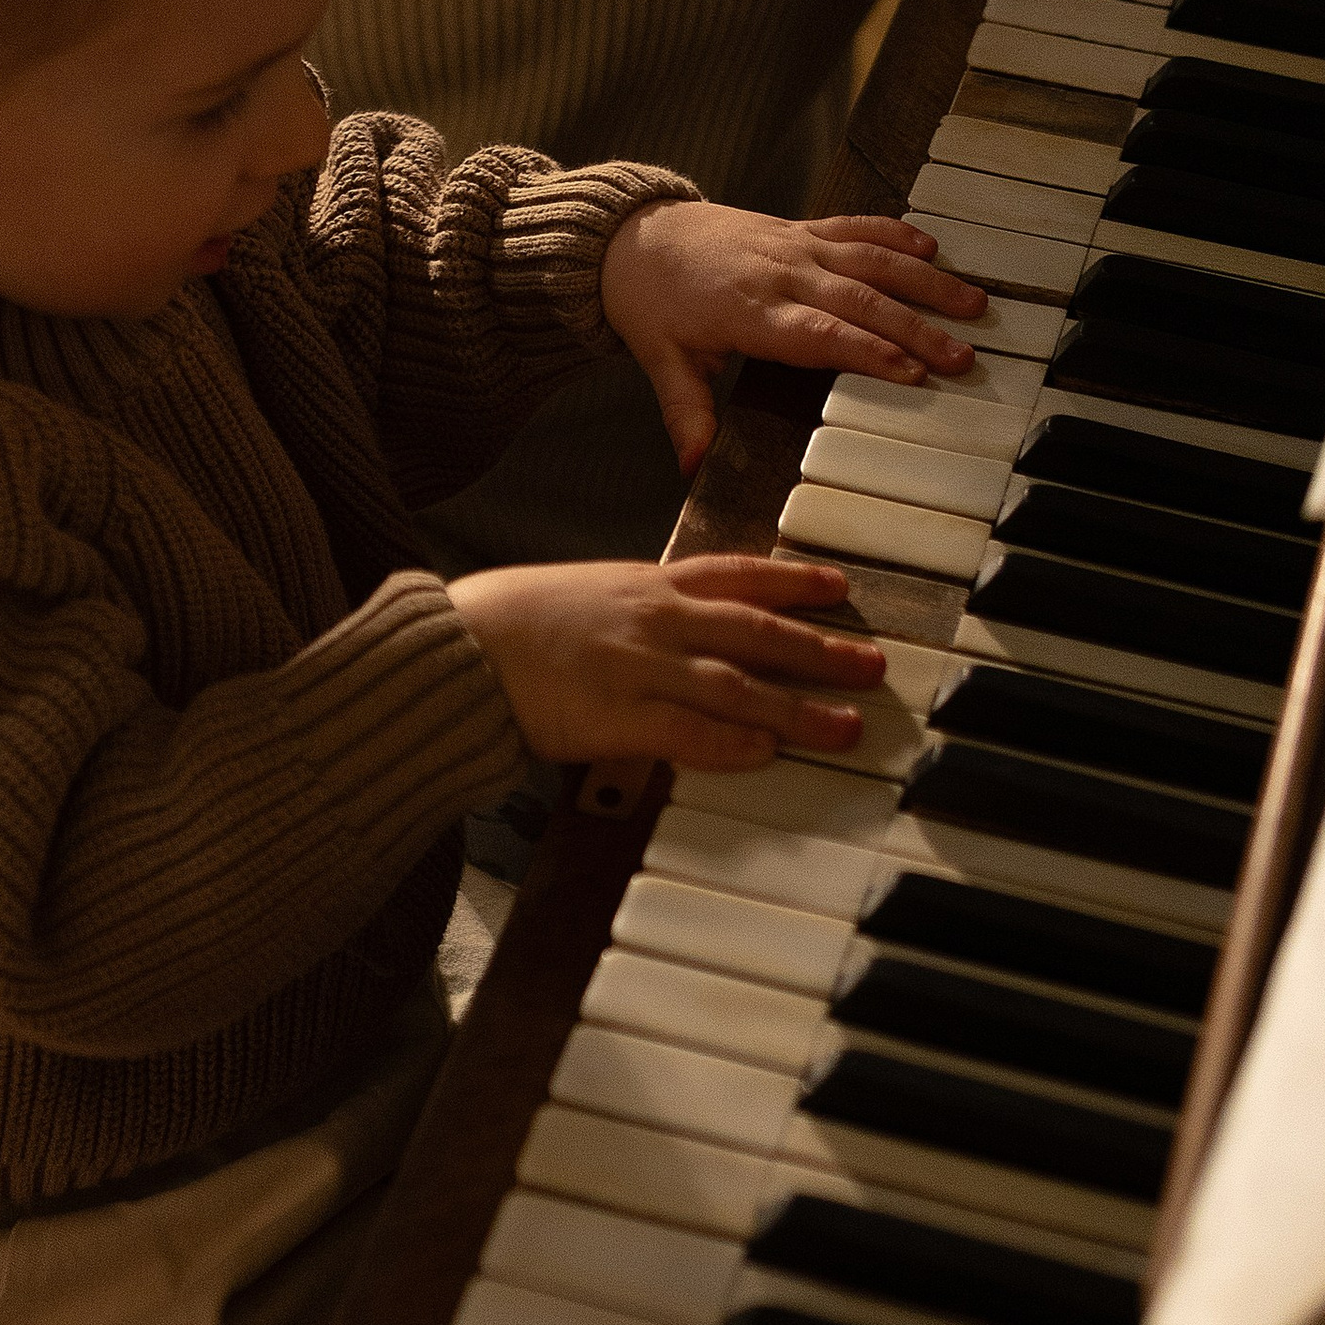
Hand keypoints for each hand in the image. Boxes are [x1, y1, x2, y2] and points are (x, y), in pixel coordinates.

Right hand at [451, 552, 882, 773]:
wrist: (453, 646)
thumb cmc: (500, 623)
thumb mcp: (577, 595)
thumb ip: (627, 609)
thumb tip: (664, 626)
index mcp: (642, 584)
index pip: (736, 573)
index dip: (793, 581)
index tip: (837, 587)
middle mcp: (653, 618)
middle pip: (757, 630)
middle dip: (821, 648)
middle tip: (871, 663)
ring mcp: (640, 666)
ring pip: (739, 684)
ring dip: (799, 707)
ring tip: (845, 725)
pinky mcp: (618, 715)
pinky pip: (691, 731)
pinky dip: (734, 741)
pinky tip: (767, 751)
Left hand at [600, 200, 985, 474]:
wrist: (633, 238)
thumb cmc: (651, 302)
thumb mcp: (661, 362)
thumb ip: (685, 414)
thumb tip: (691, 466)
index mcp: (751, 313)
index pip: (820, 334)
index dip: (867, 352)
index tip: (912, 374)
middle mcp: (782, 274)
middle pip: (861, 301)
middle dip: (916, 329)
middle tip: (962, 356)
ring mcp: (796, 246)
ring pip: (871, 260)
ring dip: (924, 281)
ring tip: (971, 303)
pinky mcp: (801, 228)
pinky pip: (855, 226)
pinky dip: (895, 233)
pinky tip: (932, 246)